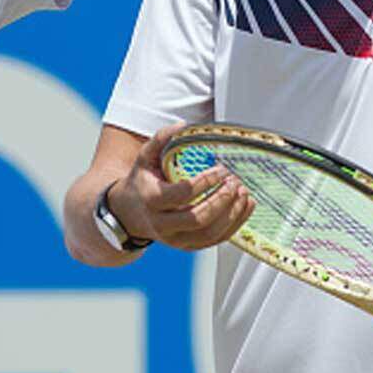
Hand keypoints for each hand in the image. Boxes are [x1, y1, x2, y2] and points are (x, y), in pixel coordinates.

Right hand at [110, 124, 254, 250]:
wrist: (128, 215)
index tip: (221, 169)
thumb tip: (182, 126)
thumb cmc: (142, 182)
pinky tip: (244, 207)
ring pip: (209, 234)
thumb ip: (161, 139)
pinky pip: (215, 241)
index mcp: (152, 199)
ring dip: (232, 214)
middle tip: (234, 182)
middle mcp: (162, 224)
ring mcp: (176, 239)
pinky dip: (234, 225)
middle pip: (198, 219)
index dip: (205, 182)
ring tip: (243, 193)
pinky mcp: (187, 246)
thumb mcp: (145, 158)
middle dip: (221, 200)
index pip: (182, 194)